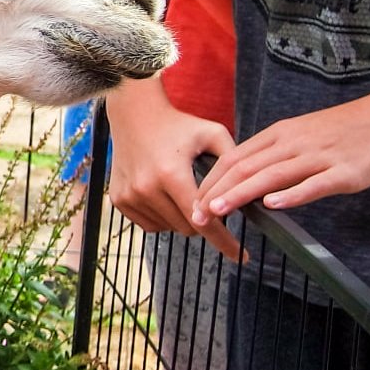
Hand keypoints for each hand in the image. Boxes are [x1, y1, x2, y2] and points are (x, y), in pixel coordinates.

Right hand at [105, 81, 242, 260]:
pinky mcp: (119, 200)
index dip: (225, 241)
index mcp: (171, 173)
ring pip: (169, 229)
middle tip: (207, 202)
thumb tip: (249, 195)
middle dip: (203, 221)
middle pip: (187, 228)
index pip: (203, 220)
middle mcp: (147, 188)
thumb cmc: (178, 124)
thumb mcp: (213, 134)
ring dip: (181, 219)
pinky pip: (150, 225)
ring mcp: (130, 195)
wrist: (134, 113)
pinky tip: (165, 196)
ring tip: (181, 191)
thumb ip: (235, 164)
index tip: (242, 257)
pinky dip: (163, 218)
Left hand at [190, 90, 369, 219]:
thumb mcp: (306, 134)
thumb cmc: (351, 130)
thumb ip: (279, 153)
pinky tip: (272, 206)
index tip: (194, 201)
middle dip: (216, 192)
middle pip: (246, 167)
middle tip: (196, 215)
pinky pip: (313, 184)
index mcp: (283, 133)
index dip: (211, 180)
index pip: (236, 157)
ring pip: (271, 175)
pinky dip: (291, 195)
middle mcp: (295, 142)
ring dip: (240, 194)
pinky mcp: (345, 173)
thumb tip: (251, 177)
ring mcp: (319, 157)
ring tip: (218, 211)